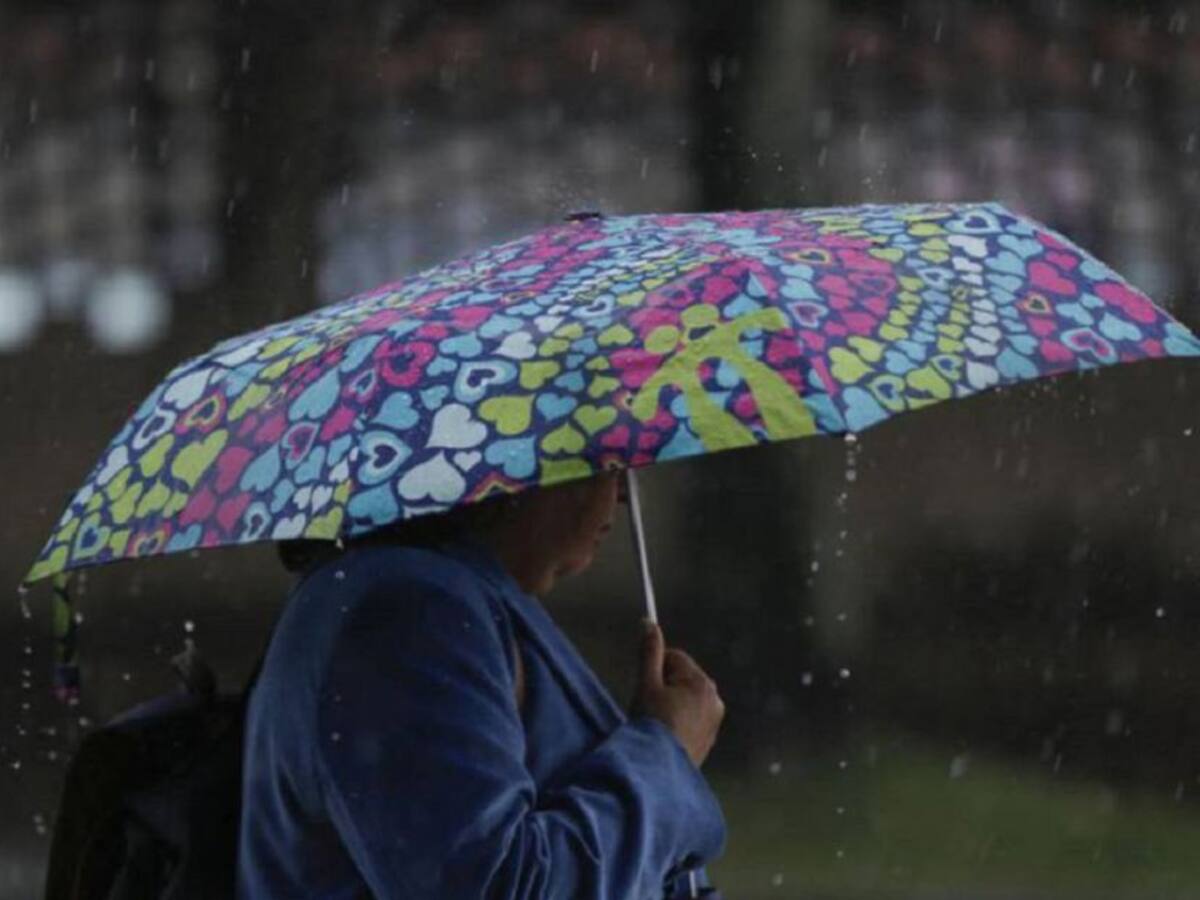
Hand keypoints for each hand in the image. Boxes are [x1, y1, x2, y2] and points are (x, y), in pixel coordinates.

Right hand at [632, 620, 724, 767]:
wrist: (659, 769)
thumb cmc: (651, 722)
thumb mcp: (646, 684)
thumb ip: (649, 651)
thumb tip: (649, 622)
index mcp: (701, 681)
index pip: (675, 657)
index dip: (655, 669)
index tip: (645, 686)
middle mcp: (714, 697)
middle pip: (683, 678)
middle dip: (665, 687)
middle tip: (649, 706)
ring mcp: (715, 720)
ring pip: (688, 699)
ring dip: (673, 704)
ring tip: (657, 722)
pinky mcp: (710, 738)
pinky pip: (693, 718)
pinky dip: (680, 721)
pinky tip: (667, 734)